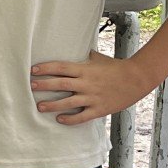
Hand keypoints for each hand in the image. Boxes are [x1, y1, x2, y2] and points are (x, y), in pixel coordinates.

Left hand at [29, 51, 154, 124]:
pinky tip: (59, 119)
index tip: (33, 70)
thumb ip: (86, 56)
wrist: (137, 79)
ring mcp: (92, 97)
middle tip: (30, 87)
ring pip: (68, 102)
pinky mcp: (99, 109)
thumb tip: (77, 48)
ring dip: (53, 105)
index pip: (61, 67)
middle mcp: (87, 83)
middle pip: (61, 84)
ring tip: (39, 107)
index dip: (46, 68)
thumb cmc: (117, 68)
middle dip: (44, 86)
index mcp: (85, 69)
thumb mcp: (99, 58)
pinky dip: (70, 119)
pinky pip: (82, 116)